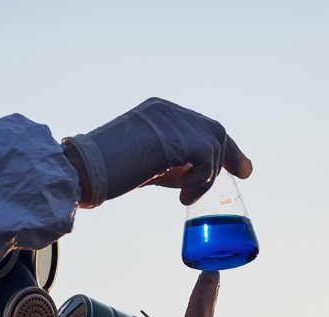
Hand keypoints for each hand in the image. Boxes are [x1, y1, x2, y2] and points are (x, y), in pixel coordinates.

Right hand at [63, 97, 253, 207]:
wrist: (83, 172)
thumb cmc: (108, 175)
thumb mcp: (147, 163)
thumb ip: (172, 163)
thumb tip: (195, 179)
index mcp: (159, 111)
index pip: (200, 124)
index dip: (223, 145)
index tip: (240, 166)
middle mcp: (166, 110)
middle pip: (214, 129)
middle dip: (232, 154)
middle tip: (244, 175)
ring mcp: (169, 120)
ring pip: (213, 145)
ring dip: (206, 176)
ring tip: (186, 195)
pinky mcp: (172, 137)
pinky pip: (206, 158)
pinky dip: (201, 180)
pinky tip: (183, 193)